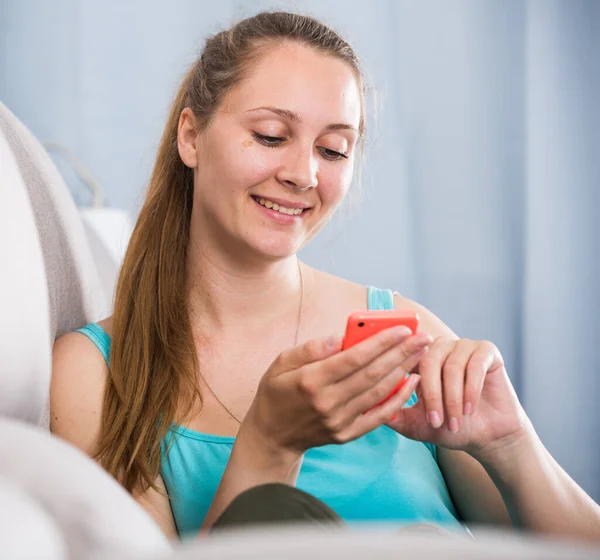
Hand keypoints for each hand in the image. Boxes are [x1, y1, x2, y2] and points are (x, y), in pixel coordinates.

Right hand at [241, 326, 431, 455]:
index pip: (354, 358)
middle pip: (372, 374)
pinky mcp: (347, 434)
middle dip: (401, 353)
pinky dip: (398, 399)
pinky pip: (379, 416)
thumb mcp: (280, 363)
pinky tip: (412, 382)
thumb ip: (310, 348)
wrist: (272, 436)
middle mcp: (328, 402)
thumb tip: (339, 336)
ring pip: (379, 392)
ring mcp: (339, 421)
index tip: (402, 329)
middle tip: (423, 337)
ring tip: (421, 353)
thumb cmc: (276, 392)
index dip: (381, 342)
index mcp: (310, 381)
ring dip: (404, 371)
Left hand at [385, 337, 529, 458]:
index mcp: (420, 359)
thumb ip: (393, 413)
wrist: (487, 437)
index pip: (405, 357)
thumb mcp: (415, 424)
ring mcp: (463, 346)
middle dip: (432, 395)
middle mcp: (440, 347)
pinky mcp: (487, 351)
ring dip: (453, 398)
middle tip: (436, 422)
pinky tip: (470, 409)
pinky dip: (471, 390)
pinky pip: (475, 366)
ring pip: (451, 366)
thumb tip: (365, 406)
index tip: (405, 398)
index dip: (404, 374)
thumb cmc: (449, 428)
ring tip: (454, 422)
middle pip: (428, 361)